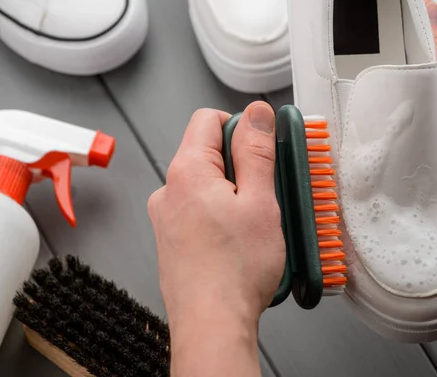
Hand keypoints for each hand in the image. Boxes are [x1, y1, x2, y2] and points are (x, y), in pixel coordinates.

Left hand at [148, 102, 284, 375]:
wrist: (211, 324)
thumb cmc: (234, 271)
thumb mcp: (259, 201)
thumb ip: (256, 151)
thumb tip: (255, 113)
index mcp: (187, 172)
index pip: (208, 119)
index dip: (240, 126)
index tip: (263, 146)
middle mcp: (169, 191)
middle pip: (208, 154)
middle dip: (242, 166)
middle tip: (268, 191)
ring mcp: (168, 218)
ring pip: (207, 186)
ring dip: (234, 194)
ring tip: (257, 223)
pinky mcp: (173, 240)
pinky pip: (200, 211)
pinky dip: (222, 216)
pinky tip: (240, 240)